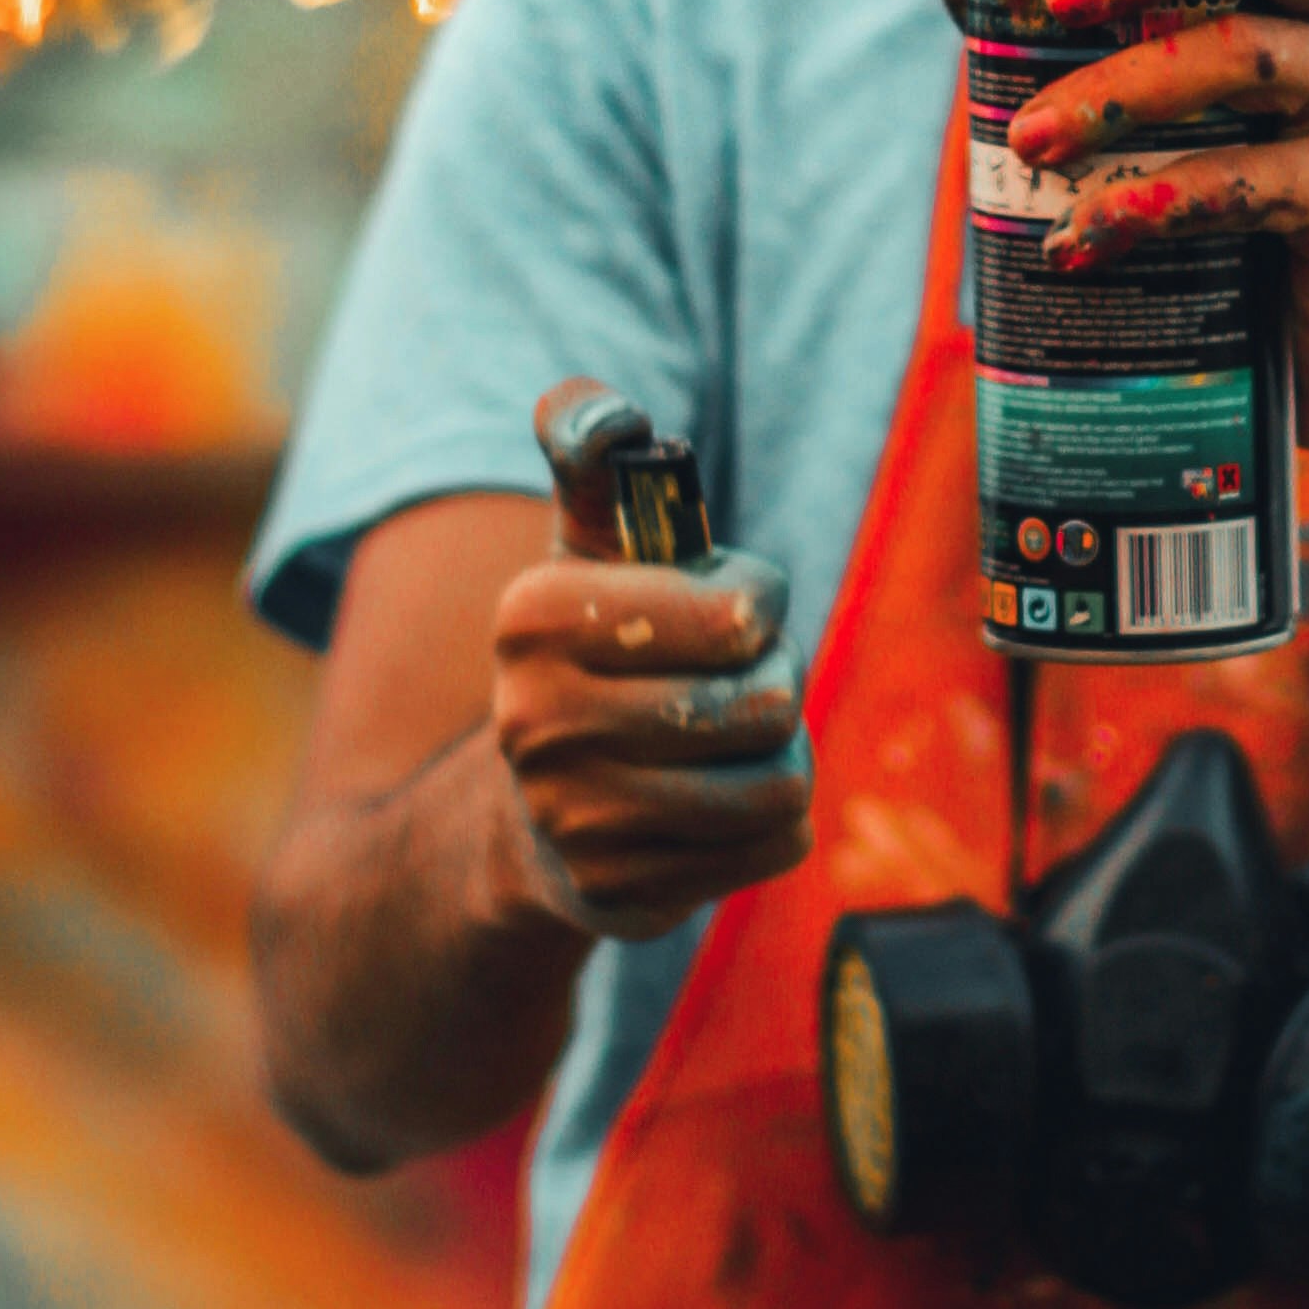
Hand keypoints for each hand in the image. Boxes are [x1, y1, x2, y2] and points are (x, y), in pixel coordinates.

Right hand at [482, 375, 812, 942]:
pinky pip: (774, 845)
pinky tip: (720, 806)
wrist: (530, 816)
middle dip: (774, 685)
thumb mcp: (586, 548)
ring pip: (776, 779)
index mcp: (532, 615)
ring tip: (732, 745)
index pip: (737, 613)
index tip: (728, 610)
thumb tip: (608, 414)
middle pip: (763, 701)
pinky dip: (773, 822)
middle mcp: (535, 718)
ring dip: (779, 756)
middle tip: (735, 683)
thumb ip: (595, 457)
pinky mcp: (619, 894)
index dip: (757, 604)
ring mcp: (572, 817)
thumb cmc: (594, 654)